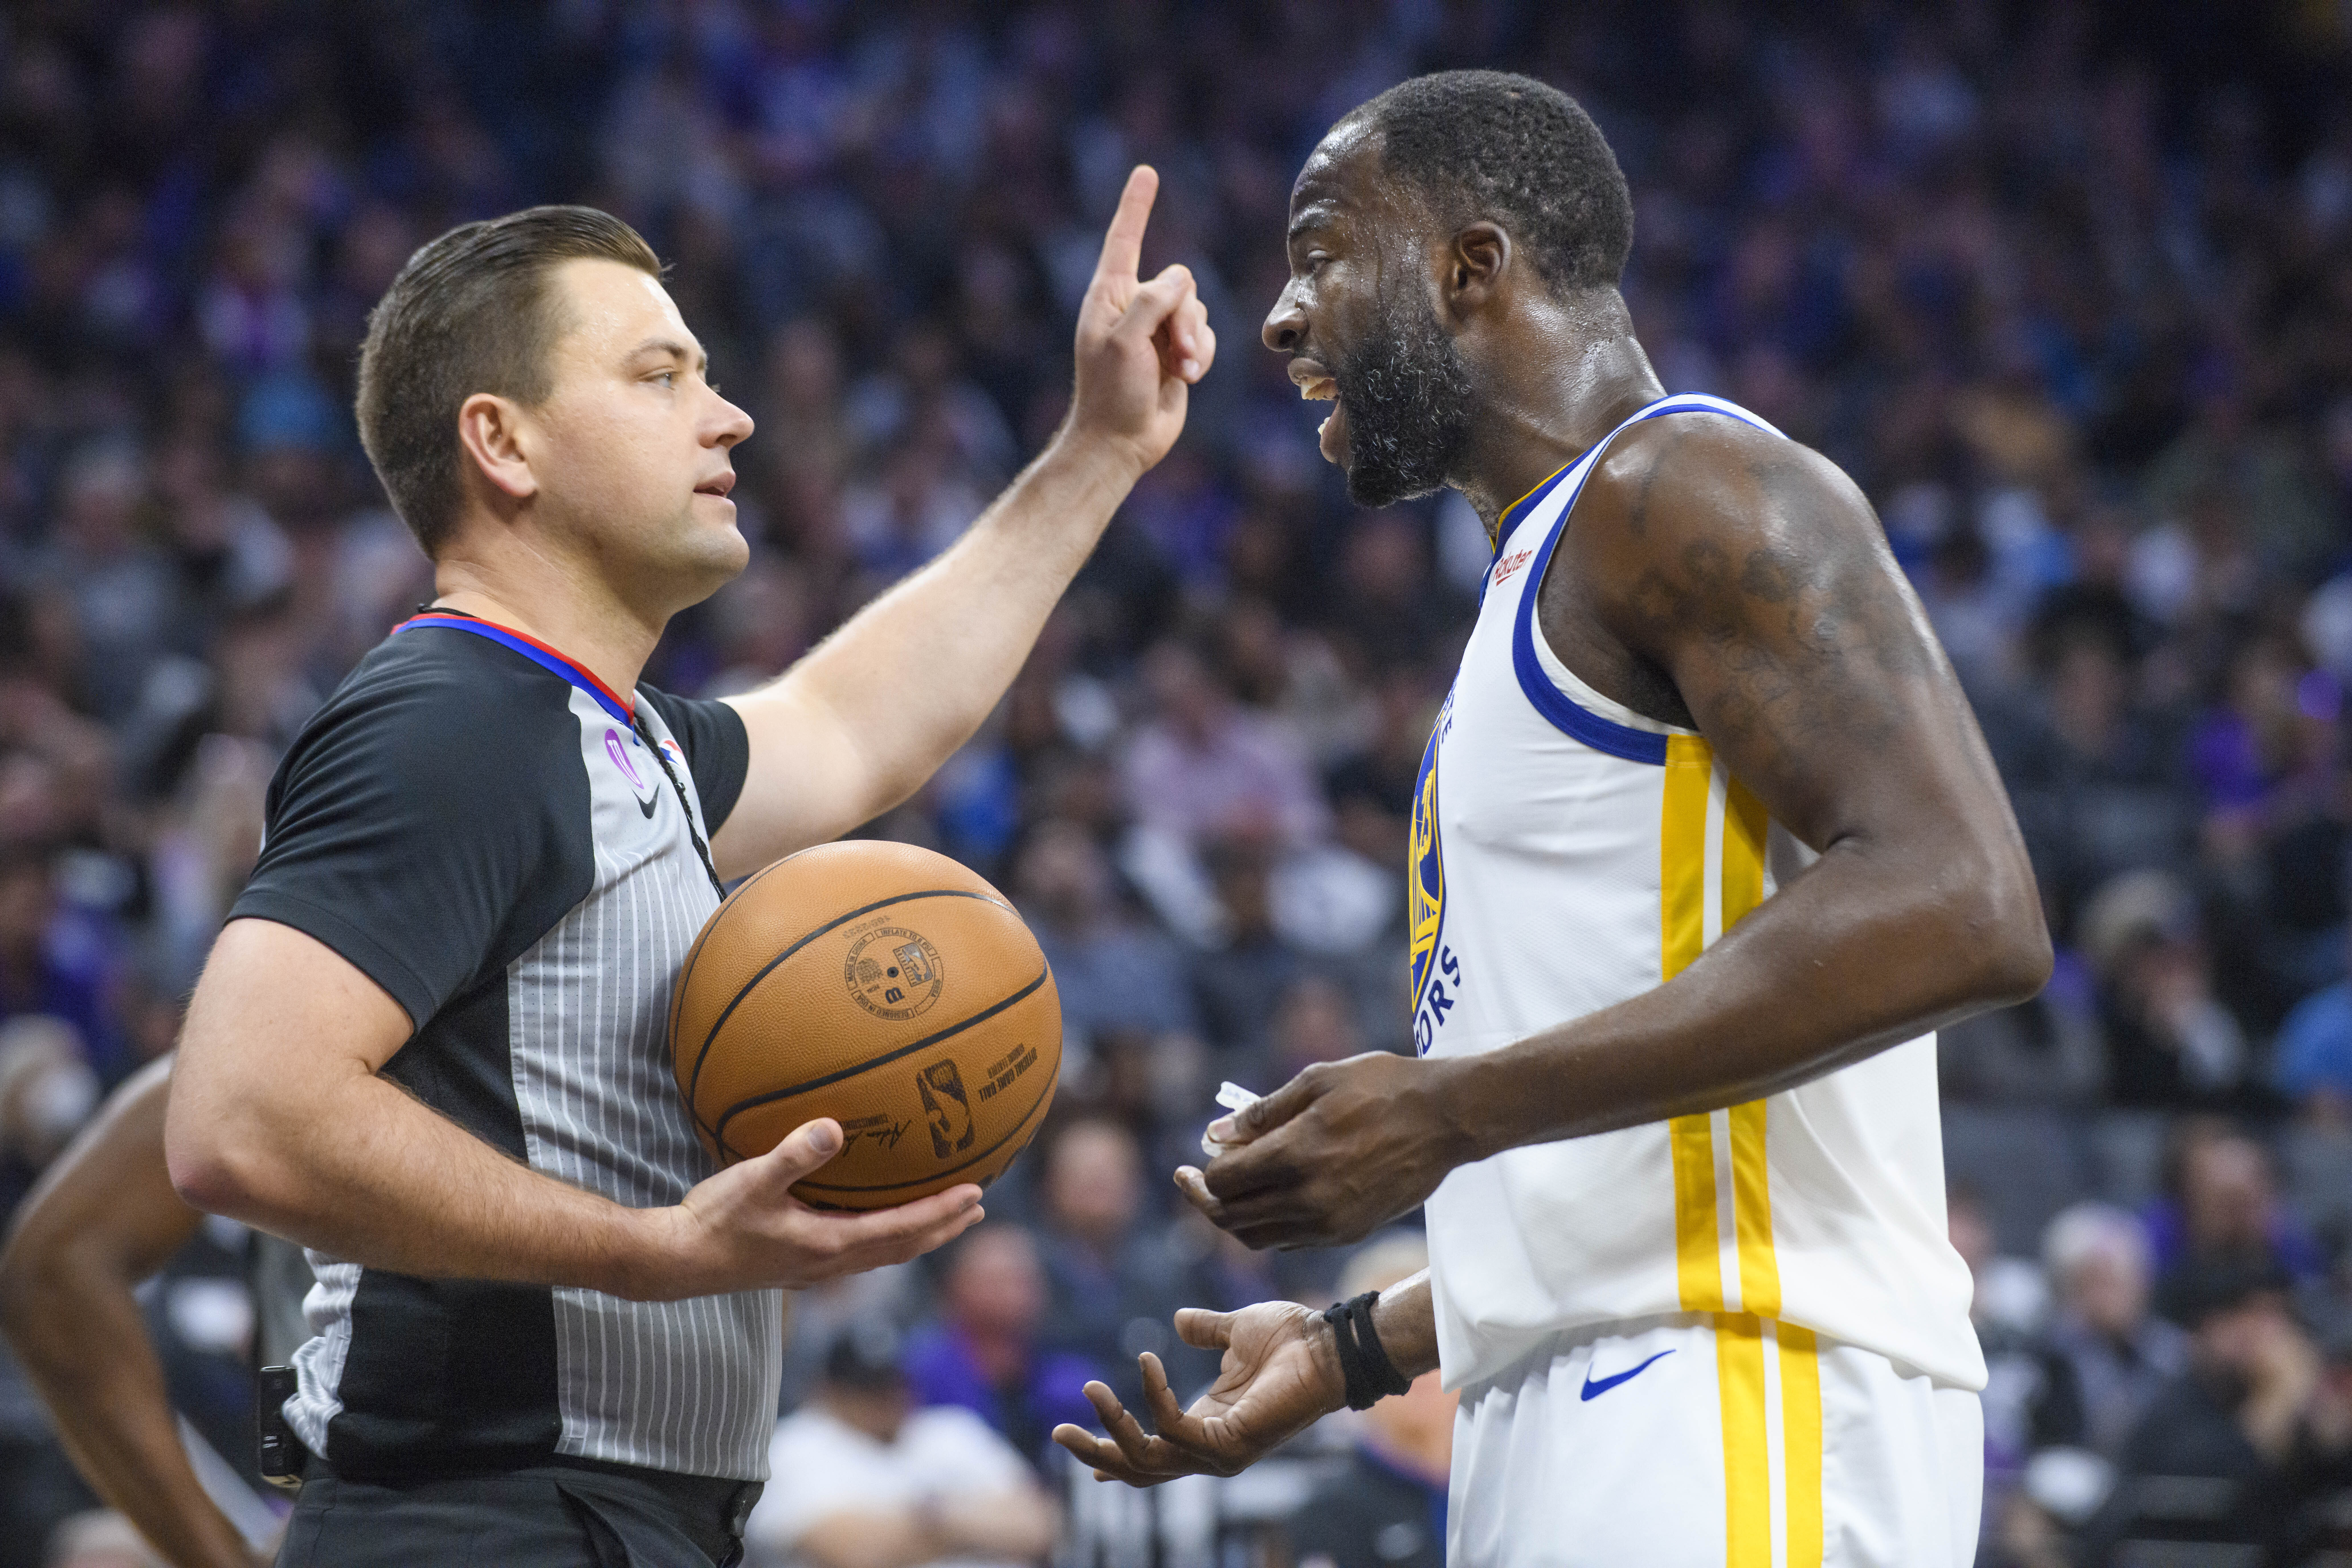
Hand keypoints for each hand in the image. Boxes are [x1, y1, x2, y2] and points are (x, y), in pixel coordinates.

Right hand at [636, 1118, 983, 1298]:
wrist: (678, 1261)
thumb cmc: (715, 1220)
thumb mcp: (753, 1180)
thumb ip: (793, 1154)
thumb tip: (832, 1128)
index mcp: (829, 1244)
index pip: (902, 1229)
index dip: (941, 1213)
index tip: (976, 1195)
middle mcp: (830, 1264)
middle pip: (903, 1248)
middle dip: (943, 1228)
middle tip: (977, 1209)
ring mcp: (816, 1269)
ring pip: (884, 1254)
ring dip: (919, 1237)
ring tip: (945, 1219)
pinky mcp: (800, 1266)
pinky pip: (860, 1253)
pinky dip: (886, 1239)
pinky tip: (880, 1223)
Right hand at [1052, 1301, 1344, 1485]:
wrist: (1328, 1343)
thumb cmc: (1293, 1339)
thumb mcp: (1236, 1331)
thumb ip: (1206, 1329)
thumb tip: (1181, 1319)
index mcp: (1208, 1424)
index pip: (1154, 1453)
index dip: (1117, 1452)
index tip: (1083, 1451)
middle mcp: (1211, 1447)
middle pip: (1141, 1471)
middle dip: (1097, 1453)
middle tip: (1058, 1431)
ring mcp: (1221, 1453)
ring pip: (1148, 1459)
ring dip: (1114, 1425)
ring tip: (1091, 1388)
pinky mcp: (1230, 1444)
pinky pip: (1174, 1428)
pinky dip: (1154, 1397)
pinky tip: (1147, 1362)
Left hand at [1061, 165, 1214, 478]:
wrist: (1121, 441)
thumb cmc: (1111, 394)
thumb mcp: (1124, 342)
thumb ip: (1150, 301)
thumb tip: (1180, 280)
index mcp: (1109, 295)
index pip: (1124, 239)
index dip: (1137, 206)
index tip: (1147, 173)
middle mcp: (1133, 305)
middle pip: (1180, 281)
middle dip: (1185, 317)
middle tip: (1177, 354)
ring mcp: (1157, 328)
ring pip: (1197, 308)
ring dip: (1195, 341)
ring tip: (1182, 371)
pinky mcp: (1178, 350)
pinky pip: (1205, 334)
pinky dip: (1202, 355)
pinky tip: (1188, 378)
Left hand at [1178, 1052, 1473, 1248]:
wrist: (1446, 1118)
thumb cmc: (1382, 1087)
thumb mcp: (1317, 1081)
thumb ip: (1262, 1113)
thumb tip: (1214, 1134)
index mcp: (1297, 1154)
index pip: (1224, 1181)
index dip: (1202, 1173)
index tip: (1195, 1159)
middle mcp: (1310, 1197)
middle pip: (1233, 1218)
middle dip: (1206, 1200)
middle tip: (1193, 1180)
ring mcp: (1331, 1221)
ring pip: (1259, 1237)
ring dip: (1235, 1217)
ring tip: (1229, 1191)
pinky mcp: (1350, 1232)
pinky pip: (1292, 1240)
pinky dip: (1269, 1225)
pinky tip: (1269, 1198)